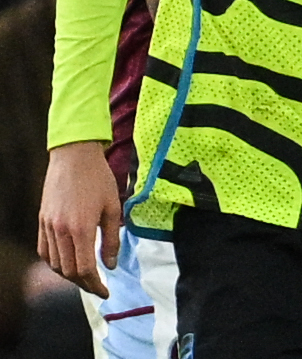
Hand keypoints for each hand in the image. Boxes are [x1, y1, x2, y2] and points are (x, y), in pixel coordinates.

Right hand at [36, 141, 120, 298]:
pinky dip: (55, 262)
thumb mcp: (113, 208)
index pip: (85, 269)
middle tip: (98, 285)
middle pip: (68, 271)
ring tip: (86, 275)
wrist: (74, 156)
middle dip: (84, 283)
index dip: (96, 285)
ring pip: (55, 264)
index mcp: (81, 229)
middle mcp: (61, 231)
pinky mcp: (42, 221)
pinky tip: (68, 261)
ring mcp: (48, 227)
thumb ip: (112, 239)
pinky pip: (45, 251)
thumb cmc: (98, 179)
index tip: (106, 291)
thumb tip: (111, 264)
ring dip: (69, 274)